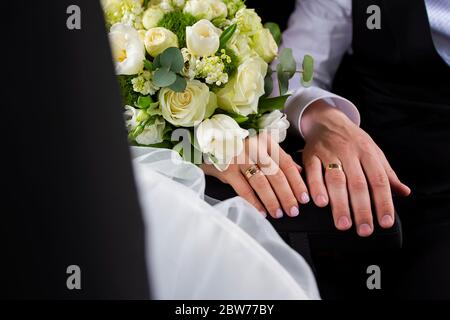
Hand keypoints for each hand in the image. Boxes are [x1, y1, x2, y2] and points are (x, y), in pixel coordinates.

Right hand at [202, 132, 309, 218]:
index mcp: (265, 140)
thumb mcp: (258, 146)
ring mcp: (239, 157)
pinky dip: (254, 202)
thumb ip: (278, 157)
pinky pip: (243, 189)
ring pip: (261, 183)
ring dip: (272, 201)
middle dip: (287, 195)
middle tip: (293, 210)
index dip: (297, 182)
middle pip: (276, 175)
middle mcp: (253, 147)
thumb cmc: (236, 144)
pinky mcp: (226, 168)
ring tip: (278, 213)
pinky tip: (261, 212)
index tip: (304, 197)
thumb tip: (299, 171)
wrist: (205, 139)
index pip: (286, 163)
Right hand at [301, 100, 410, 236]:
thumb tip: (404, 192)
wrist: (327, 121)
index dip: (383, 202)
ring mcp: (329, 153)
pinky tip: (320, 203)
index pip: (379, 180)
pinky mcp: (311, 156)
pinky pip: (313, 173)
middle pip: (358, 183)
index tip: (384, 222)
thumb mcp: (374, 153)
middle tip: (364, 230)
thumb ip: (387, 174)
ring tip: (343, 223)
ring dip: (339, 204)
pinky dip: (315, 188)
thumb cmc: (352, 141)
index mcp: (368, 153)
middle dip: (362, 209)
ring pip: (336, 180)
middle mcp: (349, 153)